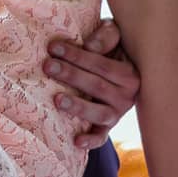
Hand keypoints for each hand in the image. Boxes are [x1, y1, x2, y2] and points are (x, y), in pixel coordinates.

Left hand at [42, 18, 139, 147]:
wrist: (118, 68)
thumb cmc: (110, 47)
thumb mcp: (113, 35)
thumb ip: (106, 36)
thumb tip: (90, 46)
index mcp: (129, 73)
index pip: (102, 65)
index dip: (78, 55)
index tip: (54, 47)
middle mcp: (127, 96)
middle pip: (97, 87)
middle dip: (71, 75)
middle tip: (48, 66)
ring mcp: (117, 113)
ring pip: (100, 113)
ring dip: (78, 107)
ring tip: (57, 99)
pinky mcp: (107, 127)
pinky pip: (101, 137)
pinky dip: (91, 141)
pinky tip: (76, 141)